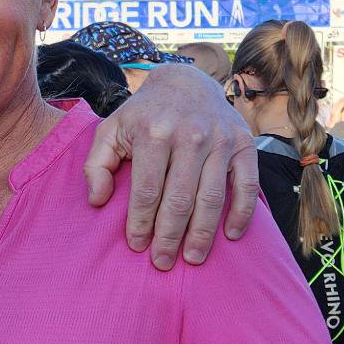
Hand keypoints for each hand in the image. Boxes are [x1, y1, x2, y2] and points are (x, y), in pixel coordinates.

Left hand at [84, 64, 259, 266]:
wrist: (186, 81)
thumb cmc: (144, 115)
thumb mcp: (111, 129)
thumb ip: (96, 164)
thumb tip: (97, 201)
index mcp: (154, 132)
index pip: (147, 190)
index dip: (141, 222)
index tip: (137, 245)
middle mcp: (189, 136)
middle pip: (180, 199)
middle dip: (169, 236)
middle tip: (162, 262)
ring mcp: (220, 140)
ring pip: (212, 197)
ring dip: (202, 233)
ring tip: (192, 258)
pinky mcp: (243, 144)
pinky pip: (247, 184)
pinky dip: (241, 213)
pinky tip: (230, 235)